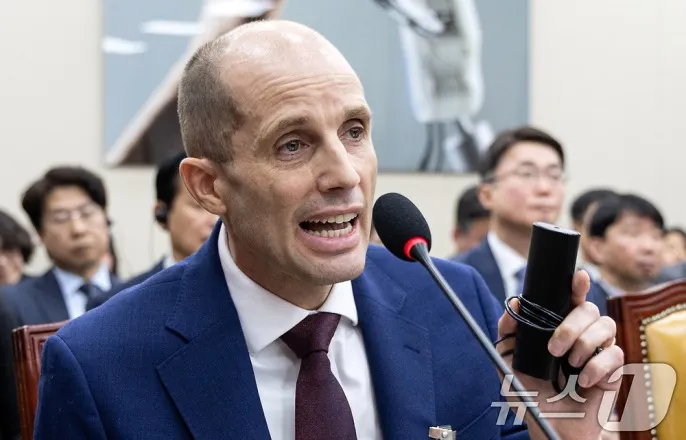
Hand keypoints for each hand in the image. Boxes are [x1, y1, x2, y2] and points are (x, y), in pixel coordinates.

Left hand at [496, 270, 623, 439]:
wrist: (547, 425)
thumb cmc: (528, 392)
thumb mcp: (508, 361)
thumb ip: (508, 332)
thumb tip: (515, 303)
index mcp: (557, 326)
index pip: (571, 298)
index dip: (577, 284)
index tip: (578, 277)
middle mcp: (581, 334)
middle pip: (589, 308)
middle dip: (570, 326)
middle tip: (554, 350)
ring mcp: (598, 351)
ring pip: (606, 325)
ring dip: (584, 344)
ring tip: (569, 365)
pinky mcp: (612, 371)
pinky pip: (615, 355)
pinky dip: (596, 368)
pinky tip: (581, 382)